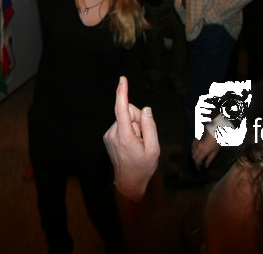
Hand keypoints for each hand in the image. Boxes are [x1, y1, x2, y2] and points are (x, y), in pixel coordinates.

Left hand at [103, 76, 159, 201]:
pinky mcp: (108, 137)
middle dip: (139, 120)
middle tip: (144, 138)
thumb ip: (150, 126)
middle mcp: (113, 133)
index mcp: (124, 135)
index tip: (122, 80)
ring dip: (134, 127)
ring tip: (137, 144)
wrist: (129, 182)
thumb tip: (146, 110)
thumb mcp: (153, 148)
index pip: (121, 108)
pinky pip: (121, 125)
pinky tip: (131, 144)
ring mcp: (109, 135)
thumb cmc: (142, 167)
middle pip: (128, 113)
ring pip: (125, 119)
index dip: (122, 92)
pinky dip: (129, 131)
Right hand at [191, 131, 220, 168]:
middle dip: (196, 161)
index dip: (197, 166)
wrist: (217, 129)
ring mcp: (196, 142)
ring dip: (195, 155)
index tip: (199, 169)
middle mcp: (198, 147)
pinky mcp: (196, 138)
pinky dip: (194, 149)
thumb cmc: (218, 140)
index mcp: (203, 151)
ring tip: (200, 157)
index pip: (197, 161)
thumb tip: (206, 166)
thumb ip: (210, 159)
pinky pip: (192, 145)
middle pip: (194, 157)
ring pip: (192, 151)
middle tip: (201, 163)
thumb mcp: (216, 151)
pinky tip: (198, 150)